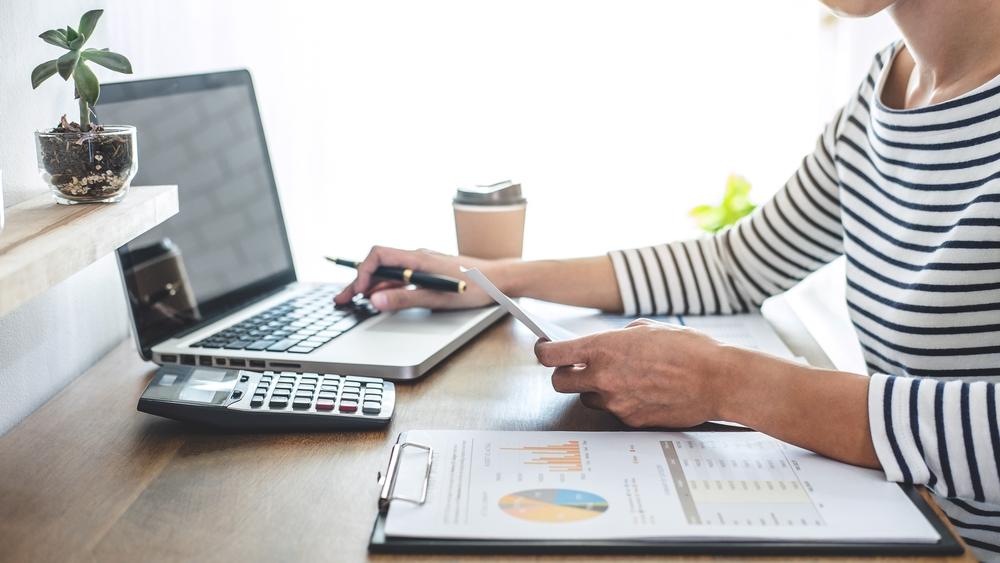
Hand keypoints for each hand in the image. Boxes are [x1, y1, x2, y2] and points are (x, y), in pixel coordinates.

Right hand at [333, 246, 507, 310]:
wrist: (501, 279)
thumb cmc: (475, 287)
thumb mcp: (438, 298)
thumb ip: (405, 300)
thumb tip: (375, 301)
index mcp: (418, 258)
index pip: (379, 256)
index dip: (363, 272)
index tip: (357, 292)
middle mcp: (418, 256)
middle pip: (379, 264)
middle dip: (359, 281)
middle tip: (342, 299)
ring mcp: (423, 263)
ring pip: (389, 271)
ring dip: (371, 285)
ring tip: (355, 301)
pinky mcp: (429, 270)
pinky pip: (401, 275)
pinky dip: (387, 286)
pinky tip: (381, 298)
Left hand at [534, 318, 743, 427]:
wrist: (718, 380)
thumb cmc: (688, 349)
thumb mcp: (646, 329)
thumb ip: (617, 338)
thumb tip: (603, 346)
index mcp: (603, 349)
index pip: (551, 356)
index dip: (543, 352)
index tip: (545, 349)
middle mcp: (603, 378)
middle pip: (559, 383)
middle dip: (564, 375)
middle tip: (577, 369)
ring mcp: (616, 403)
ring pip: (587, 399)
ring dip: (595, 390)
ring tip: (622, 379)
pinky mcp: (630, 420)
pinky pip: (613, 411)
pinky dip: (621, 402)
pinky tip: (642, 391)